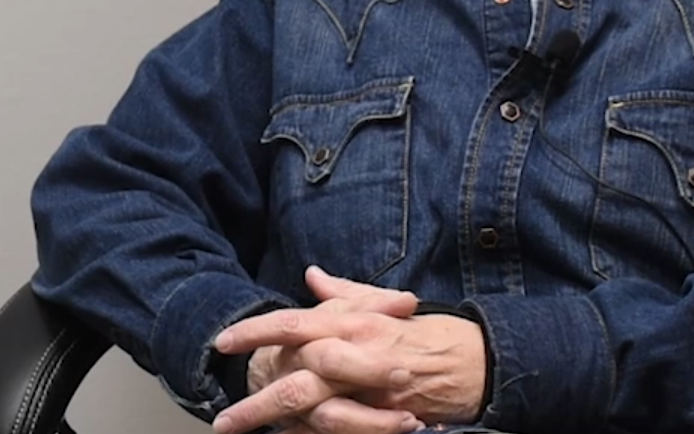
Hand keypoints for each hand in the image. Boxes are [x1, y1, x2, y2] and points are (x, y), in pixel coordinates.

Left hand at [212, 267, 484, 433]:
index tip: (222, 343)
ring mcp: (369, 392)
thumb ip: (343, 292)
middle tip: (223, 421)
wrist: (471, 361)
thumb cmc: (420, 332)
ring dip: (278, 427)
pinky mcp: (383, 420)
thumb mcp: (381, 305)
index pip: (293, 323)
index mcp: (351, 321)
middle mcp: (356, 354)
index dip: (255, 333)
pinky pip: (339, 433)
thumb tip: (311, 276)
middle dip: (255, 404)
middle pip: (295, 381)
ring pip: (314, 413)